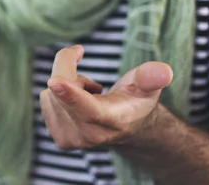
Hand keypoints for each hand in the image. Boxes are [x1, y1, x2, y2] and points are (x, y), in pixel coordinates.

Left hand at [39, 45, 172, 149]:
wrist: (127, 128)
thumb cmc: (135, 101)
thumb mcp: (147, 86)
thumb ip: (151, 77)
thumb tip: (163, 71)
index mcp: (112, 120)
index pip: (88, 108)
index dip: (70, 93)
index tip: (54, 81)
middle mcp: (89, 135)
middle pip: (62, 88)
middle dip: (70, 69)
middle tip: (93, 81)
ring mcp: (71, 139)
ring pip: (51, 92)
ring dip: (66, 84)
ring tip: (90, 96)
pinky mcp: (58, 138)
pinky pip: (46, 99)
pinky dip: (58, 94)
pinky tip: (77, 103)